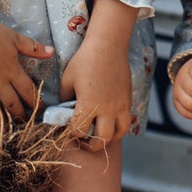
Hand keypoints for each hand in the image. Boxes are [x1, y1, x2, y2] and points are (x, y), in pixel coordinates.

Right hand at [0, 0, 52, 121]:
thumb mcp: (15, 38)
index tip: (41, 112)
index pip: (28, 91)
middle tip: (25, 124)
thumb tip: (52, 51)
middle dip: (21, 116)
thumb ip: (33, 48)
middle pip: (12, 105)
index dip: (36, 103)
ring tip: (3, 130)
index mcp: (11, 71)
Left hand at [59, 31, 134, 150]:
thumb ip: (64, 100)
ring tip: (99, 133)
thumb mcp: (67, 80)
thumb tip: (64, 113)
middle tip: (84, 140)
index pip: (78, 131)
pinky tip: (109, 121)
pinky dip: (118, 126)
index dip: (70, 133)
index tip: (67, 130)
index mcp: (88, 105)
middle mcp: (106, 109)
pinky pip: (126, 121)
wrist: (108, 46)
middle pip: (101, 140)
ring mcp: (120, 105)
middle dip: (90, 144)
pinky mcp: (128, 100)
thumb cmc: (84, 61)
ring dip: (108, 137)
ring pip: (119, 134)